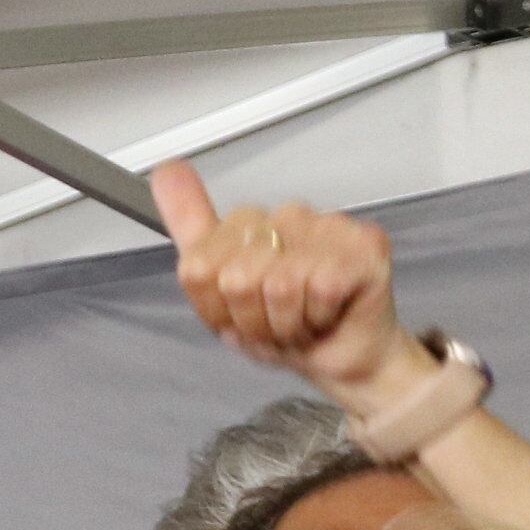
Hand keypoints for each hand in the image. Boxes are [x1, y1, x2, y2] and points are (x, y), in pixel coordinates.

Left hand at [151, 161, 427, 410]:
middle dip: (251, 320)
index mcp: (249, 225)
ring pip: (278, 284)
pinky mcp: (363, 246)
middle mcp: (288, 216)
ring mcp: (328, 226)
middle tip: (276, 321)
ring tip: (302, 320)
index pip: (198, 266)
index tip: (238, 314)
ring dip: (285, 323)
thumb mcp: (215, 294)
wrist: (339, 360)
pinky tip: (327, 315)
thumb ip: (188, 230)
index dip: (215, 308)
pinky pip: (319, 288)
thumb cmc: (286, 329)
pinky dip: (318, 318)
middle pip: (235, 277)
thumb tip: (166, 169)